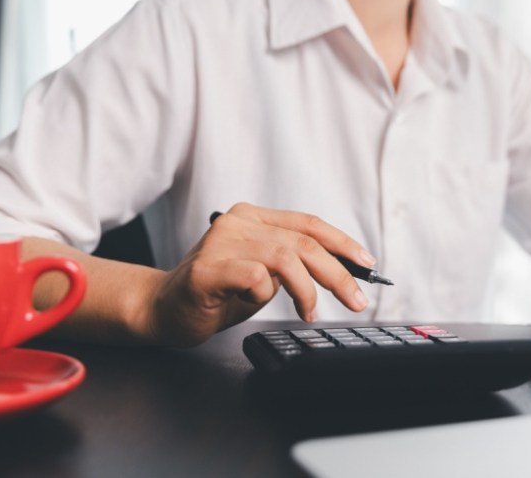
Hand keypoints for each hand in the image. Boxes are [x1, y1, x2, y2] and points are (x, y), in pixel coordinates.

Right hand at [148, 203, 374, 345]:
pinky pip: (255, 276)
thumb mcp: (265, 276)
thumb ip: (294, 266)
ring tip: (308, 312)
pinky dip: (266, 294)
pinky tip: (255, 303)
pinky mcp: (206, 268)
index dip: (343, 243)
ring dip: (306, 290)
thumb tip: (342, 271)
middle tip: (356, 299)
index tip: (367, 264)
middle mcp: (238, 222)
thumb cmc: (218, 295)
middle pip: (304, 241)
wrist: (163, 310)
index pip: (309, 224)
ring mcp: (220, 242)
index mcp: (253, 218)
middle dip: (337, 273)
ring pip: (285, 257)